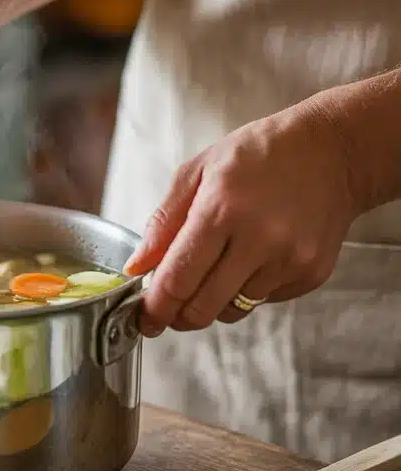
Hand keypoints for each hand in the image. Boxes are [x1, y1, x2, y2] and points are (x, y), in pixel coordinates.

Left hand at [123, 102, 359, 335]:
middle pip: (203, 307)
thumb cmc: (260, 154)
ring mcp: (289, 261)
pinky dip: (246, 290)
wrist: (334, 151)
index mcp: (222, 210)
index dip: (155, 307)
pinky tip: (251, 259)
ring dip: (212, 302)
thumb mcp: (199, 171)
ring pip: (233, 310)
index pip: (178, 279)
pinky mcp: (310, 274)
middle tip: (168, 311)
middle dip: (177, 316)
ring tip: (212, 272)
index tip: (143, 318)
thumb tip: (136, 267)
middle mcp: (259, 240)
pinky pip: (263, 301)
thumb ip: (163, 222)